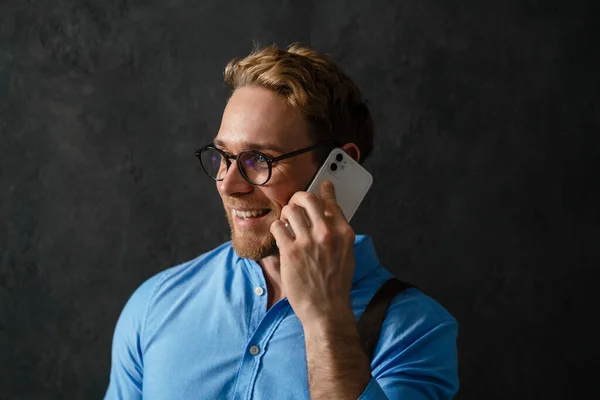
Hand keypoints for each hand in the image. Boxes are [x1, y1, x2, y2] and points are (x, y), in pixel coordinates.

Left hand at [270, 181, 356, 328]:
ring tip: (287, 223)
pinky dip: (277, 228)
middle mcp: (327, 233)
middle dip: (299, 198)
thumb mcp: (345, 254)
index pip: (332, 202)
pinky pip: (278, 227)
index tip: (322, 184)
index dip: (324, 191)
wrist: (326, 310)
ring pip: (290, 210)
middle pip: (308, 199)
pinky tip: (281, 236)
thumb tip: (329, 211)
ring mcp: (308, 242)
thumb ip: (337, 232)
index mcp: (344, 233)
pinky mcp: (290, 252)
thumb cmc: (335, 284)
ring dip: (286, 214)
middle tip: (295, 204)